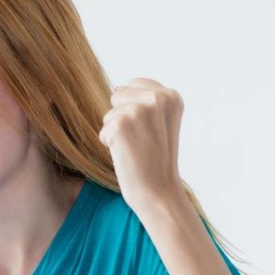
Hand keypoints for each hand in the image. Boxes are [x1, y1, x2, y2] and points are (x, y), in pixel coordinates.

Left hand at [99, 78, 186, 216]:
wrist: (158, 189)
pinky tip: (126, 154)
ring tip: (135, 147)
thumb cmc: (155, 158)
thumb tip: (116, 87)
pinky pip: (103, 129)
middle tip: (141, 140)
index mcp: (171, 96)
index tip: (149, 130)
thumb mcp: (160, 122)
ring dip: (116, 131)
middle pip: (118, 94)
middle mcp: (158, 98)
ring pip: (109, 113)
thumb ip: (145, 101)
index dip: (134, 108)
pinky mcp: (120, 124)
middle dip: (123, 117)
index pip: (134, 84)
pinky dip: (109, 143)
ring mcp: (139, 110)